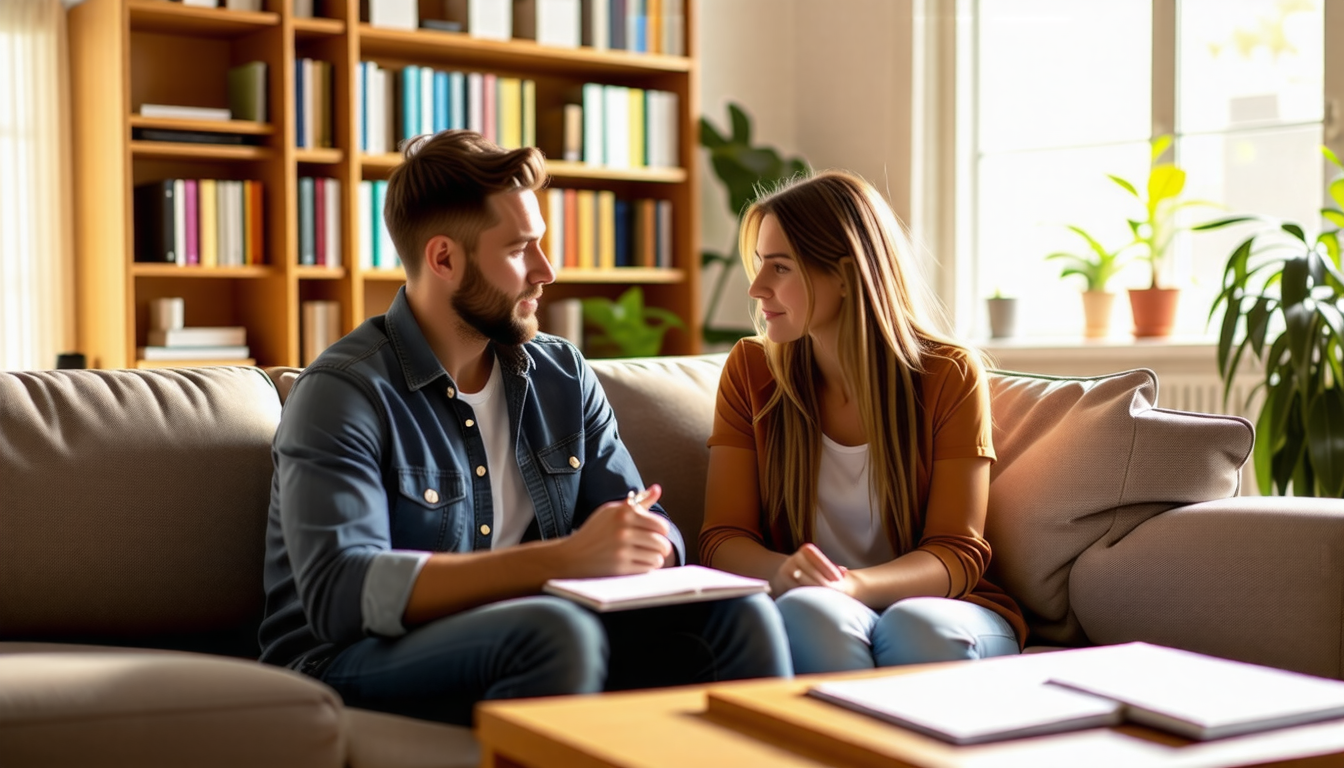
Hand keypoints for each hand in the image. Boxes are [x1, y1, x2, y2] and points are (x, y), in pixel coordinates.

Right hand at [556, 484, 672, 576]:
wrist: (572, 556)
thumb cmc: (595, 531)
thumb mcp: (612, 512)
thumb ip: (638, 502)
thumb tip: (658, 488)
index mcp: (624, 513)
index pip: (661, 525)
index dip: (662, 531)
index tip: (657, 533)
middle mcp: (623, 530)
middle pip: (661, 543)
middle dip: (662, 547)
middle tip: (655, 548)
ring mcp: (621, 550)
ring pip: (657, 558)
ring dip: (654, 559)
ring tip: (645, 556)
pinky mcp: (619, 568)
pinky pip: (647, 570)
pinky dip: (645, 568)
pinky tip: (637, 563)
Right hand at [771, 543, 851, 596]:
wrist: (784, 572)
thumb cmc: (809, 569)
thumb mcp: (819, 564)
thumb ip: (832, 568)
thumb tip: (845, 571)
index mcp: (806, 550)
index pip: (819, 559)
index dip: (829, 569)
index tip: (839, 579)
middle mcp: (794, 557)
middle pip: (811, 571)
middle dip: (823, 582)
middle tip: (835, 592)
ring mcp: (785, 569)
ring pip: (802, 580)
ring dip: (814, 589)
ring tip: (826, 597)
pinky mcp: (779, 582)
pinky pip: (792, 589)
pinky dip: (802, 595)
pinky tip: (812, 601)